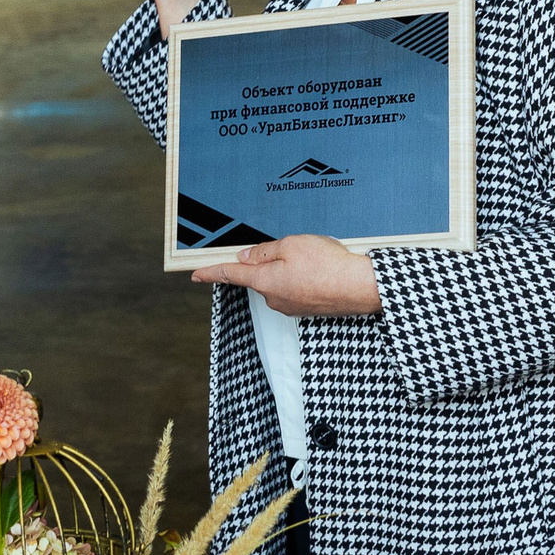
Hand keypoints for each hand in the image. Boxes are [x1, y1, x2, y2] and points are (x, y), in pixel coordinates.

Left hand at [191, 234, 381, 316]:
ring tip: (315, 258)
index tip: (195, 274)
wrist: (360, 287)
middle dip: (271, 260)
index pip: (230, 274)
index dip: (211, 272)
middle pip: (260, 275)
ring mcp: (290, 306)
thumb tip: (246, 256)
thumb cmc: (327, 265)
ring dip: (291, 269)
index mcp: (264, 281)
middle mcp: (273, 298)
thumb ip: (264, 251)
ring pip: (280, 281)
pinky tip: (320, 270)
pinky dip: (304, 278)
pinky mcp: (306, 309)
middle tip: (296, 248)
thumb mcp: (290, 245)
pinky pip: (296, 289)